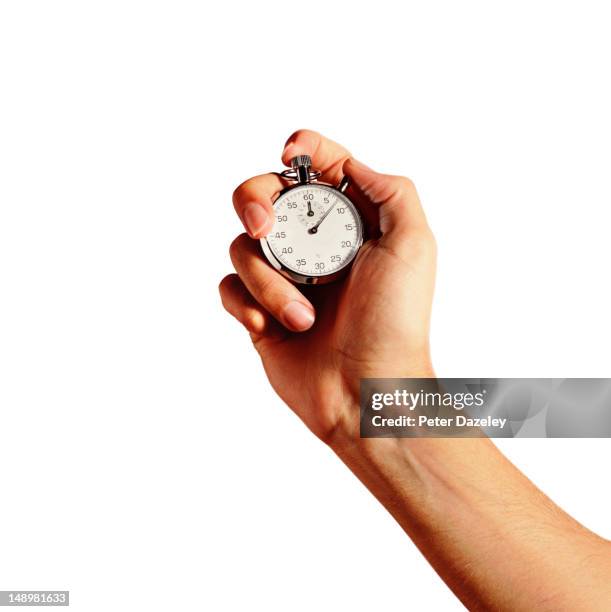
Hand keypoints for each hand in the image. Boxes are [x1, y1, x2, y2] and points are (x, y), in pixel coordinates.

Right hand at [219, 130, 435, 443]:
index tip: (290, 154)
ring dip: (269, 282)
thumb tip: (350, 164)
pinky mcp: (258, 310)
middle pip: (262, 196)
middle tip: (263, 227)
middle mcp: (312, 244)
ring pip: (242, 248)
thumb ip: (391, 191)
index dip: (302, 149)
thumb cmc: (394, 322)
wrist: (366, 390)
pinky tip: (272, 327)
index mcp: (349, 223)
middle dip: (254, 202)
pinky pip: (229, 287)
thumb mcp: (413, 247)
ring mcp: (283, 277)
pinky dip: (246, 303)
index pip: (318, 167)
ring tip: (302, 316)